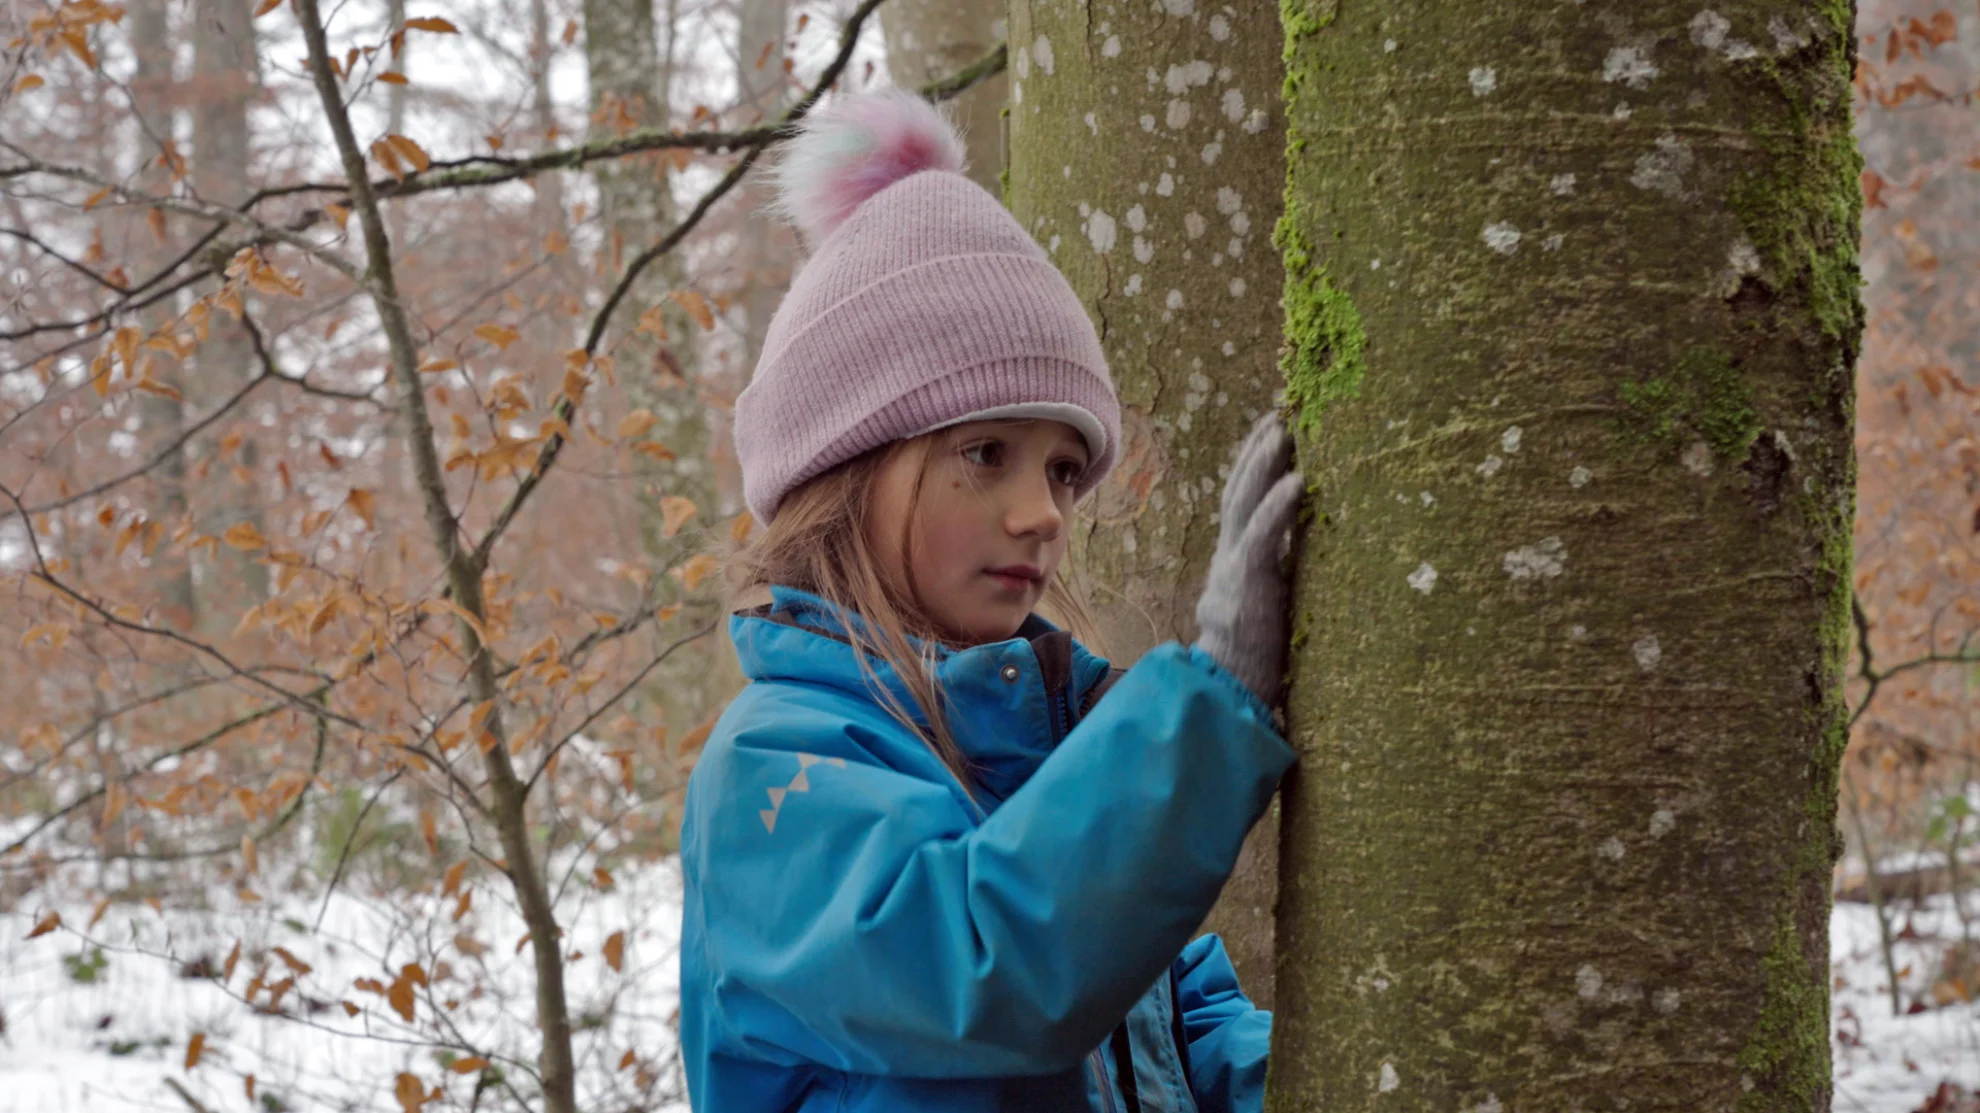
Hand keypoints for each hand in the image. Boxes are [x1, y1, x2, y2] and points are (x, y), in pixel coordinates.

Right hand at [1192, 413, 1303, 705]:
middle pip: (1236, 494)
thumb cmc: (1254, 661)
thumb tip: (1292, 554)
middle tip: (1277, 418)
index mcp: (1232, 566)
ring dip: (1263, 465)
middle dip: (1255, 453)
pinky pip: (1263, 538)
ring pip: (1244, 506)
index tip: (1269, 434)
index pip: (1238, 506)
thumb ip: (1267, 579)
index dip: (1250, 469)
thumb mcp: (1259, 610)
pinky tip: (1298, 481)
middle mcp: (1227, 561)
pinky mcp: (1247, 587)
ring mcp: (1233, 572)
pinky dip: (1279, 507)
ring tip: (1284, 432)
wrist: (1230, 694)